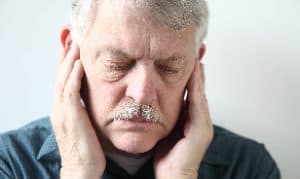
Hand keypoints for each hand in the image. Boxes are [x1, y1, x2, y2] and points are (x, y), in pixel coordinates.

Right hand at [50, 44, 104, 178]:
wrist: (82, 170)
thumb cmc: (86, 150)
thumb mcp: (84, 126)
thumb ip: (84, 111)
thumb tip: (90, 102)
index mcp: (63, 110)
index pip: (63, 81)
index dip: (66, 64)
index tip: (72, 48)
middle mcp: (59, 108)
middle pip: (60, 76)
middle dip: (65, 56)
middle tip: (70, 38)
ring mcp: (63, 113)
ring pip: (63, 80)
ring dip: (68, 61)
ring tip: (74, 43)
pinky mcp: (70, 118)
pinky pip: (70, 93)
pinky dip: (73, 77)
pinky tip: (78, 64)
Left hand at [154, 61, 212, 178]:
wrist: (173, 177)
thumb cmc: (166, 157)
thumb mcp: (164, 131)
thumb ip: (164, 117)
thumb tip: (153, 103)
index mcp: (190, 119)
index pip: (191, 91)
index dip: (191, 74)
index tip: (189, 57)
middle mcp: (200, 119)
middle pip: (199, 88)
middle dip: (198, 69)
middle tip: (198, 49)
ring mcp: (203, 124)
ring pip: (200, 93)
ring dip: (198, 74)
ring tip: (197, 56)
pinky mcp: (201, 130)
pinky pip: (197, 104)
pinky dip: (196, 88)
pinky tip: (194, 74)